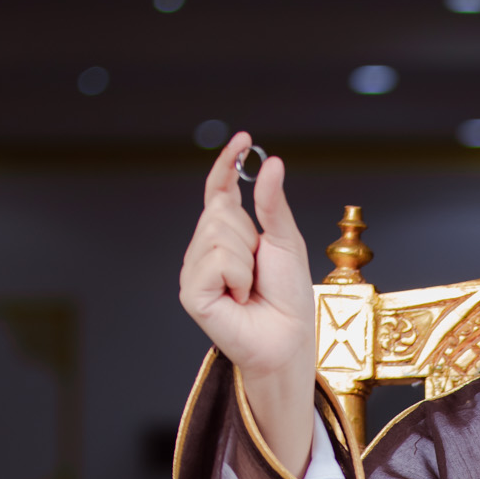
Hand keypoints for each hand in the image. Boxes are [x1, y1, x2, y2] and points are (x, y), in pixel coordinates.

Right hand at [178, 131, 316, 475]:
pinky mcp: (192, 292)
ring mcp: (195, 270)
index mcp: (228, 235)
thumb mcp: (285, 242)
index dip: (227, 164)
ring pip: (217, 234)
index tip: (243, 139)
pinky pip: (215, 261)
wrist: (287, 339)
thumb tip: (270, 162)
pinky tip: (238, 298)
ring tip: (249, 287)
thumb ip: (272, 205)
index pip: (219, 191)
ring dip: (245, 260)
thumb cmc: (288, 298)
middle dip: (248, 236)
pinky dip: (236, 277)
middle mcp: (206, 250)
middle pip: (219, 211)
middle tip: (258, 270)